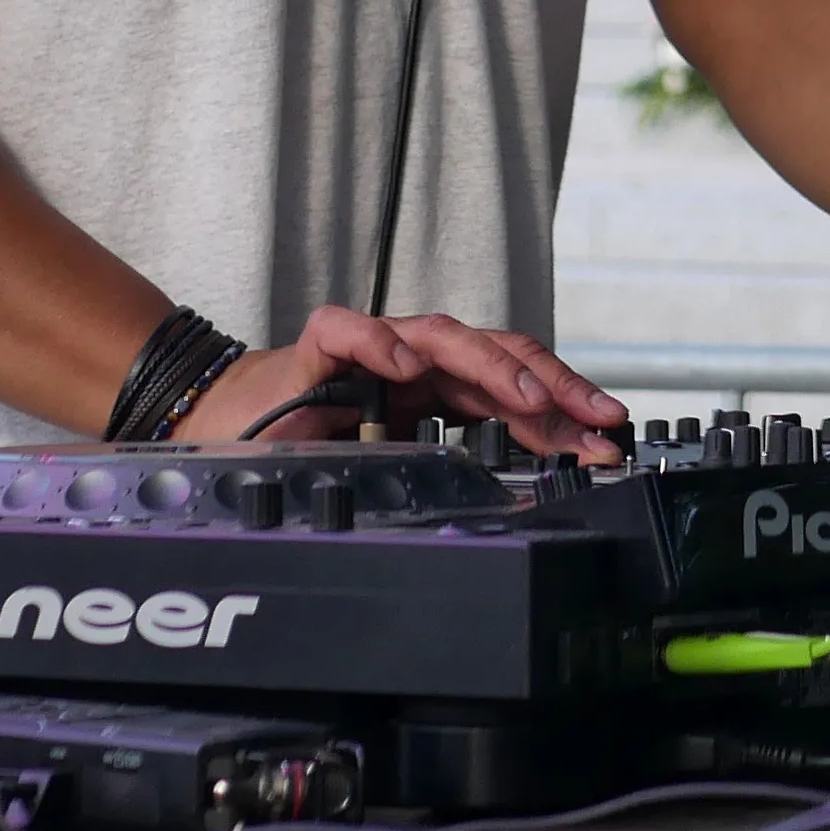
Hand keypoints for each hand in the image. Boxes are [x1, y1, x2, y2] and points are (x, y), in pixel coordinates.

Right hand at [171, 305, 628, 458]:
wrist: (220, 431)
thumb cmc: (306, 448)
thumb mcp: (393, 469)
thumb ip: (447, 467)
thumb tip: (524, 497)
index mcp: (438, 390)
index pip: (515, 385)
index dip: (565, 407)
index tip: (609, 436)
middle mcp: (413, 361)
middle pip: (496, 354)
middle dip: (553, 384)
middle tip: (596, 418)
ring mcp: (369, 350)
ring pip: (440, 337)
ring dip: (490, 365)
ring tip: (528, 396)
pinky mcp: (316, 348)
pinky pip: (349, 333)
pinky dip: (378, 343)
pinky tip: (404, 367)